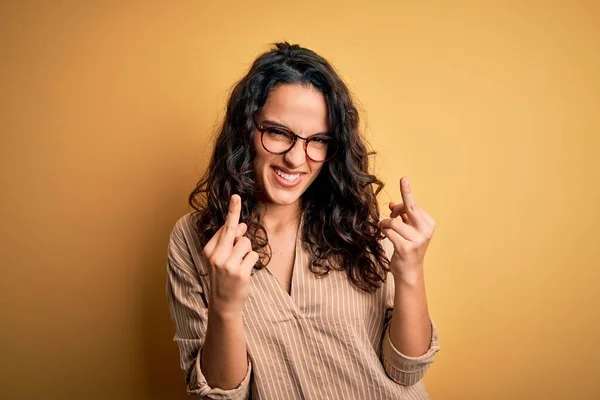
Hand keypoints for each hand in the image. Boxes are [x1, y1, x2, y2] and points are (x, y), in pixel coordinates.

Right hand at [203, 194, 258, 316]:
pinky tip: (245, 270)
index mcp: (209, 250)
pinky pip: (254, 255)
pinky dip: (253, 260)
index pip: (223, 228)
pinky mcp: (240, 272)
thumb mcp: (220, 259)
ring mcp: (228, 264)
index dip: (232, 214)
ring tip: (241, 263)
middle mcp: (216, 256)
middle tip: (236, 198)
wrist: (223, 303)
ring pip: (246, 242)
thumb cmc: (223, 278)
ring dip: (248, 250)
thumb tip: (242, 225)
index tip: (235, 197)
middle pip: (231, 229)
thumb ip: (228, 242)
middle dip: (234, 211)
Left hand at [378, 177, 435, 282]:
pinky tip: (385, 235)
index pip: (413, 205)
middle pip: (409, 208)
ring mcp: (417, 239)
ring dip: (385, 223)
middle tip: (391, 200)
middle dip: (400, 200)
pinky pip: (389, 232)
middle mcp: (425, 230)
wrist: (410, 272)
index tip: (403, 179)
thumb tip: (393, 203)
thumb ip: (403, 216)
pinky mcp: (406, 248)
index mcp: (428, 223)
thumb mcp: (407, 230)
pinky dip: (384, 232)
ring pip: (394, 222)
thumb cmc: (408, 248)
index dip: (405, 195)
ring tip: (384, 228)